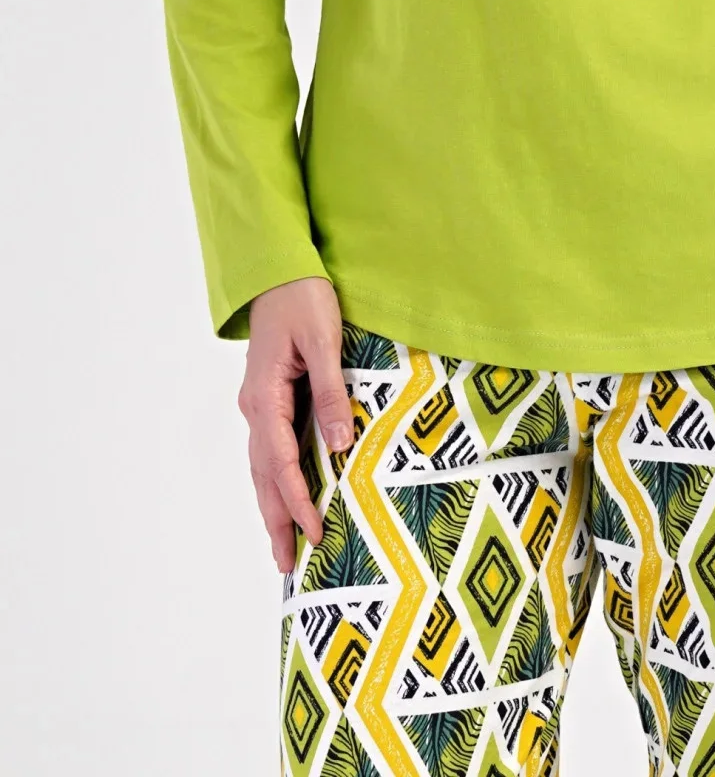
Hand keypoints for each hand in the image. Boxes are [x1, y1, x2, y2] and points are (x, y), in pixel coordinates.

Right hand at [237, 275, 354, 570]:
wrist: (278, 268)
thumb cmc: (302, 297)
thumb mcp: (323, 341)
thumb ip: (331, 392)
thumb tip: (339, 444)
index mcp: (265, 397)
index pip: (281, 463)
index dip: (298, 501)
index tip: (316, 532)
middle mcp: (256, 407)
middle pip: (264, 475)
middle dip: (276, 520)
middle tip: (287, 565)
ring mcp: (259, 403)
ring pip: (263, 466)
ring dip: (273, 505)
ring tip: (284, 544)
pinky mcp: (269, 396)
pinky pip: (271, 447)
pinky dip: (277, 478)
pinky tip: (287, 493)